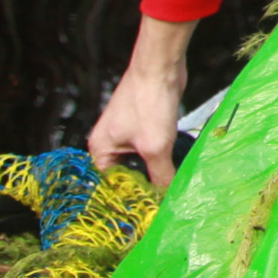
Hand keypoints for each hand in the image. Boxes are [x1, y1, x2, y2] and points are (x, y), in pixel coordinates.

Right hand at [87, 16, 195, 187]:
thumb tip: (167, 197)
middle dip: (144, 185)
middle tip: (161, 202)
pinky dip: (163, 157)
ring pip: (141, 162)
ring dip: (156, 171)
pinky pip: (151, 149)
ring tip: (170, 187)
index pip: (110, 185)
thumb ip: (160, 176)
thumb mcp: (155, 146)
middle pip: (126, 174)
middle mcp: (110, 142)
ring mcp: (127, 133)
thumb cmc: (149, 102)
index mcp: (102, 149)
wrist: (161, 66)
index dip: (128, 197)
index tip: (145, 211)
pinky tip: (175, 166)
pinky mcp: (144, 125)